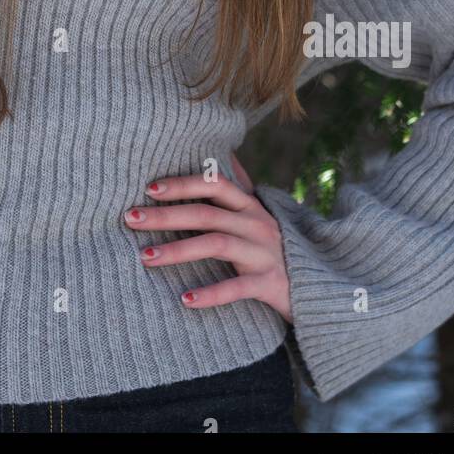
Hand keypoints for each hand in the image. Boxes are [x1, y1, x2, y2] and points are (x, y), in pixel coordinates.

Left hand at [123, 152, 292, 322]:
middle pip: (206, 213)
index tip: (150, 187)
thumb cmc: (279, 249)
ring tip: (145, 257)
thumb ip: (240, 189)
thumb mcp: (261, 215)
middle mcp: (256, 224)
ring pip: (216, 245)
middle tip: (130, 218)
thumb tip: (224, 153)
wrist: (323, 286)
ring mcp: (264, 253)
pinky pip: (237, 288)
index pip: (214, 184)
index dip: (183, 183)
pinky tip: (185, 301)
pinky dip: (211, 294)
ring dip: (178, 251)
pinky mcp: (270, 284)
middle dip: (166, 215)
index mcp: (250, 206)